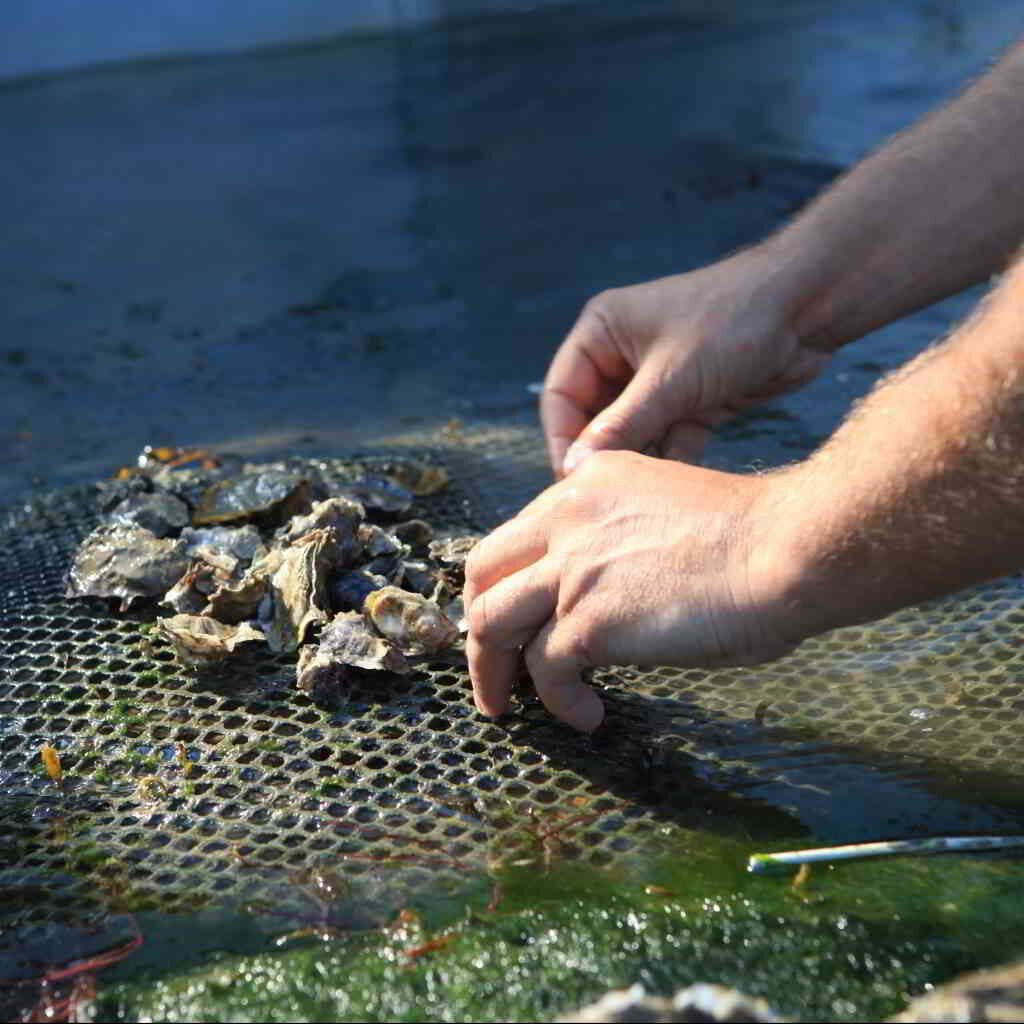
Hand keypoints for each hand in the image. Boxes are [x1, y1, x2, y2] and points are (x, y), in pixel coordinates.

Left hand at [464, 450, 796, 730]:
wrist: (788, 549)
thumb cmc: (754, 538)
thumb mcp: (667, 513)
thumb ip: (618, 538)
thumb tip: (603, 596)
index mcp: (589, 482)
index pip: (518, 536)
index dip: (508, 584)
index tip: (515, 621)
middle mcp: (567, 516)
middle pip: (483, 573)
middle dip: (477, 626)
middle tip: (491, 668)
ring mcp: (571, 567)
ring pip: (491, 623)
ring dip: (491, 673)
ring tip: (508, 706)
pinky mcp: (587, 618)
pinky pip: (544, 671)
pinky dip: (558, 702)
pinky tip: (587, 715)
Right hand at [541, 250, 831, 475]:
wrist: (810, 306)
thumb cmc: (733, 322)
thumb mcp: (670, 379)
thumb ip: (621, 426)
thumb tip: (574, 468)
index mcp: (602, 332)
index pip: (561, 395)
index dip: (563, 440)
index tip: (571, 482)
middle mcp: (624, 354)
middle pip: (595, 419)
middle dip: (603, 456)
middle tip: (606, 498)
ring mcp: (660, 379)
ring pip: (633, 434)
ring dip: (639, 462)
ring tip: (641, 497)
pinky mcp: (694, 399)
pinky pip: (668, 439)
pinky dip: (671, 461)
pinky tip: (674, 490)